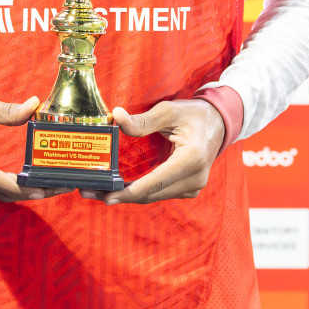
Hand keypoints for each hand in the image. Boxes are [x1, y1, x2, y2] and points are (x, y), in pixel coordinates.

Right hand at [0, 92, 72, 202]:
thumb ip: (4, 110)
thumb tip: (33, 106)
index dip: (19, 187)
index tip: (42, 188)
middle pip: (1, 191)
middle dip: (32, 191)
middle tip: (60, 186)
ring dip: (26, 193)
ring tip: (54, 186)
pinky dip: (15, 190)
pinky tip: (34, 184)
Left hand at [81, 99, 225, 204]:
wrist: (218, 123)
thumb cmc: (193, 115)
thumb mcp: (168, 111)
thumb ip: (142, 120)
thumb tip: (116, 117)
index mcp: (192, 159)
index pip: (157, 181)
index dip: (131, 191)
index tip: (108, 195)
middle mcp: (195, 178)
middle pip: (151, 193)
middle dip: (120, 195)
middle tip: (91, 192)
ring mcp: (193, 187)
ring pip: (154, 196)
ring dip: (127, 196)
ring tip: (98, 192)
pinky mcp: (188, 189)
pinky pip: (159, 194)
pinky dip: (139, 192)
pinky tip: (118, 189)